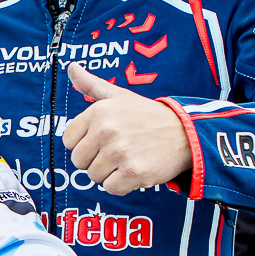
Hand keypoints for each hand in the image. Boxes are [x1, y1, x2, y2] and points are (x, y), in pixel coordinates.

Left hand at [61, 65, 191, 194]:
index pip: (69, 141)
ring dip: (110, 173)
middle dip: (95, 161)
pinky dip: (122, 185)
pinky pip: (111, 188)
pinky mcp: (133, 171)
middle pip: (79, 161)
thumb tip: (72, 67)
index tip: (101, 141)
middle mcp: (106, 130)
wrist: (184, 132)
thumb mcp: (119, 95)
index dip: (84, 144)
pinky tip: (134, 170)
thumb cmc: (148, 116)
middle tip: (117, 151)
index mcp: (98, 112)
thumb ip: (91, 84)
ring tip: (127, 159)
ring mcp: (120, 151)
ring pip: (94, 176)